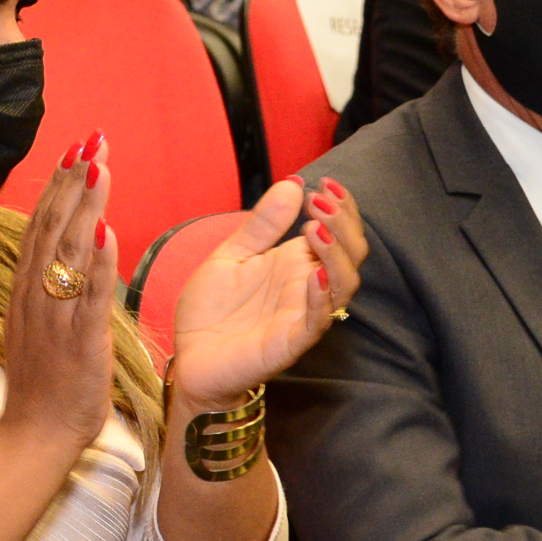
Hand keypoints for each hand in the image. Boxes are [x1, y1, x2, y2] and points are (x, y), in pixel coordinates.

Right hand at [0, 137, 118, 460]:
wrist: (34, 433)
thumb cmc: (43, 381)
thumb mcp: (38, 322)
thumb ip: (52, 285)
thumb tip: (74, 248)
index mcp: (28, 289)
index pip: (42, 225)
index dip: (59, 184)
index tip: (75, 148)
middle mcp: (37, 295)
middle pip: (54, 227)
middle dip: (74, 180)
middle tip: (92, 139)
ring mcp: (56, 317)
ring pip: (70, 252)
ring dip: (86, 207)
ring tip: (101, 167)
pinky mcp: (80, 342)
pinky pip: (90, 297)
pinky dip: (100, 263)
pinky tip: (110, 231)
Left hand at [167, 178, 362, 412]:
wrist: (189, 358)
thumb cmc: (212, 310)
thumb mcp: (231, 255)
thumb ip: (261, 224)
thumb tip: (293, 183)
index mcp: (296, 263)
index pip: (339, 233)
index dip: (342, 208)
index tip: (324, 182)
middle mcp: (307, 287)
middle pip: (352, 255)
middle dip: (343, 224)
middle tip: (320, 201)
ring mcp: (302, 315)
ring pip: (344, 285)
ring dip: (336, 253)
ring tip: (314, 228)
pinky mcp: (289, 343)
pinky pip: (317, 321)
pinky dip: (321, 297)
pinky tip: (314, 273)